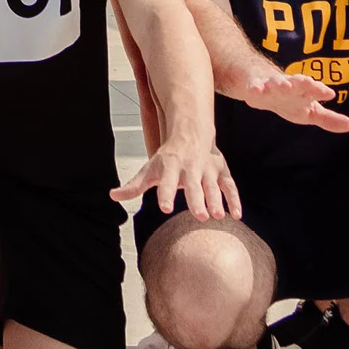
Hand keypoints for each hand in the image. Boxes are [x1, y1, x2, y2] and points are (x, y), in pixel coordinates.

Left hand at [112, 130, 238, 219]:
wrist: (190, 133)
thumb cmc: (167, 157)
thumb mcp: (149, 169)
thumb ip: (134, 186)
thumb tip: (113, 195)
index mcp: (170, 167)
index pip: (166, 183)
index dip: (165, 195)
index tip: (165, 208)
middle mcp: (189, 167)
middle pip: (193, 185)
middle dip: (196, 200)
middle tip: (199, 216)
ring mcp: (207, 169)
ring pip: (213, 186)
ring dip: (216, 200)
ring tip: (217, 216)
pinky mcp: (221, 172)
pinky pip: (230, 186)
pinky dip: (234, 200)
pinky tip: (235, 215)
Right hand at [230, 66, 348, 131]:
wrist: (258, 83)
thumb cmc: (287, 100)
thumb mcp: (308, 111)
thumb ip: (327, 119)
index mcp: (303, 91)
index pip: (314, 90)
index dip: (320, 90)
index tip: (329, 93)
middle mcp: (288, 85)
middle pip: (297, 82)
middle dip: (302, 82)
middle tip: (309, 83)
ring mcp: (270, 84)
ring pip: (275, 82)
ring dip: (280, 83)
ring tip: (284, 86)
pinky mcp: (253, 85)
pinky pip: (253, 86)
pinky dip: (255, 88)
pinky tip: (255, 91)